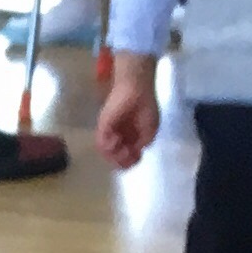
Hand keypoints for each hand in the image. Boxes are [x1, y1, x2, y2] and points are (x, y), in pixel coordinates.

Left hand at [95, 55, 159, 169]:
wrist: (138, 90)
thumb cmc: (146, 106)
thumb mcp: (151, 130)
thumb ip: (143, 144)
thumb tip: (136, 152)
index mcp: (130, 137)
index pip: (126, 158)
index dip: (131, 162)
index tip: (137, 156)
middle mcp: (118, 136)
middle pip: (115, 159)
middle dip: (122, 162)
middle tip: (129, 153)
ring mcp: (109, 132)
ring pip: (106, 154)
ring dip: (115, 156)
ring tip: (123, 147)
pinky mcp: (103, 126)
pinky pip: (100, 144)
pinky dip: (109, 146)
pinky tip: (117, 139)